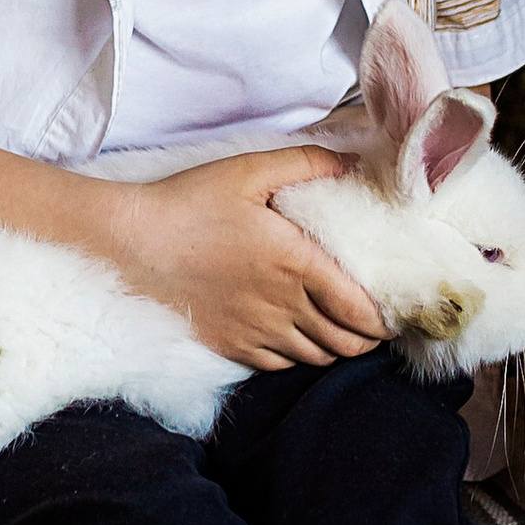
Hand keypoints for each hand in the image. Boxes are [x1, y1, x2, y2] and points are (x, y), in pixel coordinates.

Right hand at [103, 149, 385, 368]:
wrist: (130, 245)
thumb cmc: (189, 204)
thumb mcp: (249, 170)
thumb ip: (307, 162)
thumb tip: (352, 160)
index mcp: (297, 264)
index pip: (362, 310)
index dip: (386, 319)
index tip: (393, 311)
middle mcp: (283, 306)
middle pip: (346, 344)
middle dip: (366, 338)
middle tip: (371, 322)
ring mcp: (255, 332)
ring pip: (315, 358)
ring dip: (333, 347)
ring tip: (336, 328)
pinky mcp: (230, 346)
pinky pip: (278, 365)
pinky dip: (296, 355)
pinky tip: (294, 335)